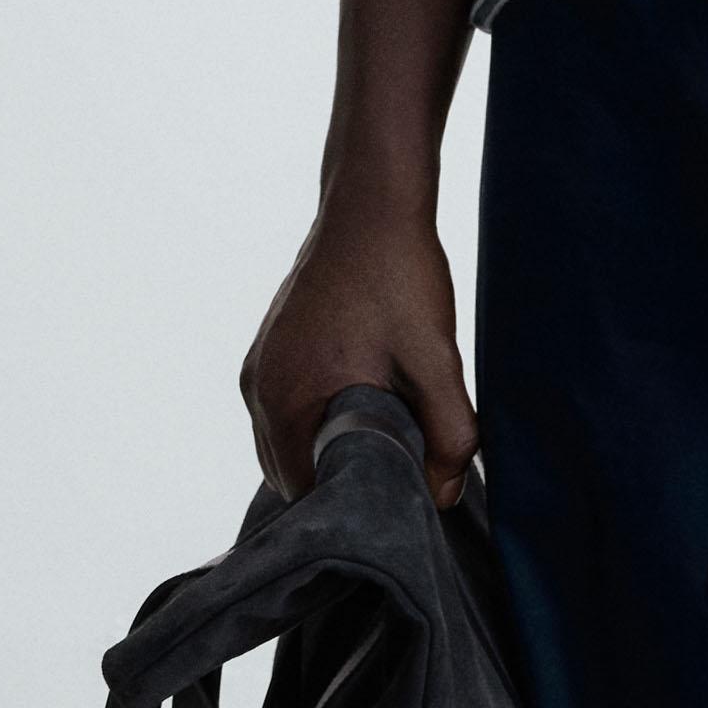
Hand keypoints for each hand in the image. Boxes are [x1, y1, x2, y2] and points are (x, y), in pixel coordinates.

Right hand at [240, 183, 477, 509]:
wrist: (373, 201)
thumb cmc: (399, 274)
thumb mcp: (434, 359)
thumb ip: (448, 434)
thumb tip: (445, 498)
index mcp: (284, 401)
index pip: (307, 495)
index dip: (351, 506)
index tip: (394, 500)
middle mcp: (258, 388)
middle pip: (294, 473)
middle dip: (341, 480)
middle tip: (398, 470)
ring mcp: (260, 365)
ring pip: (290, 440)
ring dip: (330, 447)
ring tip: (386, 433)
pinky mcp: (271, 346)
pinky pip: (288, 408)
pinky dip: (319, 417)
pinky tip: (364, 399)